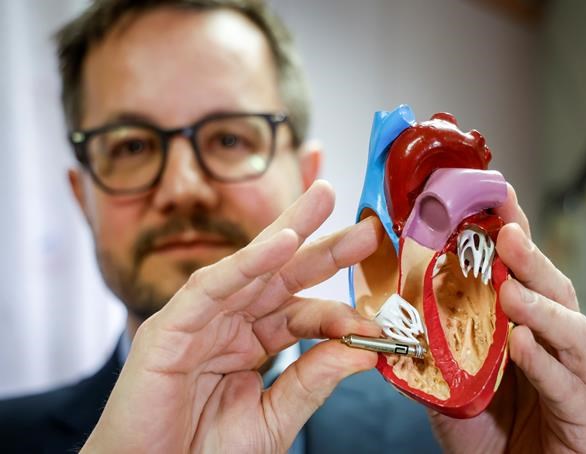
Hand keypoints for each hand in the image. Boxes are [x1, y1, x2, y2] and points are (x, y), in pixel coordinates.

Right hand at [81, 181, 382, 452]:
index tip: (374, 323)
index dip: (337, 313)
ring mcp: (198, 321)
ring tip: (324, 199)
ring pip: (248, 266)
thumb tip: (364, 349)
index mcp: (251, 343)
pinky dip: (245, 263)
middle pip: (280, 274)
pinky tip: (282, 241)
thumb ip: (313, 380)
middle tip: (364, 225)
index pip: (300, 313)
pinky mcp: (168, 328)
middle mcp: (228, 324)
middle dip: (320, 244)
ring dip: (288, 231)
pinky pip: (211, 286)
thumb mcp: (273, 417)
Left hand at [429, 185, 585, 452]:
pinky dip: (544, 363)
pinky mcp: (584, 413)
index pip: (518, 269)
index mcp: (522, 323)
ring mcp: (575, 375)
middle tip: (506, 233)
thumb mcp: (444, 377)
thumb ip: (426, 343)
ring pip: (571, 330)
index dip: (510, 230)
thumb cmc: (479, 425)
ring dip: (539, 306)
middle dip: (529, 258)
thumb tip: (388, 309)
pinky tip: (522, 344)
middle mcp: (553, 341)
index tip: (496, 196)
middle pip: (551, 288)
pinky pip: (569, 385)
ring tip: (511, 291)